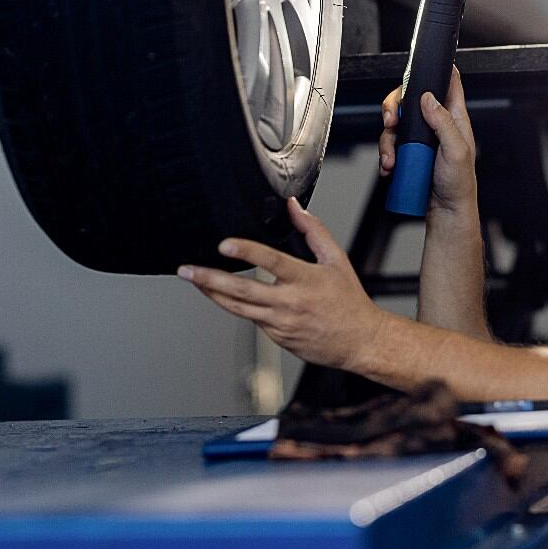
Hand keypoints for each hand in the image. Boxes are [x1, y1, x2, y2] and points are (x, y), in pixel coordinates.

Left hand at [177, 198, 386, 370]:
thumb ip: (313, 230)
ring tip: (193, 280)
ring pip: (238, 308)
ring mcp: (280, 323)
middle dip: (210, 279)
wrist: (360, 341)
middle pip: (242, 291)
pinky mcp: (276, 337)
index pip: (271, 261)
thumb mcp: (337, 259)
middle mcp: (290, 303)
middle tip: (187, 270)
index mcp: (305, 280)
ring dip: (212, 293)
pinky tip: (222, 295)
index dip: (246, 251)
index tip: (224, 244)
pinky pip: (250, 319)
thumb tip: (294, 207)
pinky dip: (235, 305)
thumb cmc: (349, 301)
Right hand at [379, 66, 477, 216]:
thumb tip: (428, 99)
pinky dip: (386, 154)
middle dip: (394, 109)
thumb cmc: (459, 184)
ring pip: (395, 124)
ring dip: (387, 141)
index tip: (419, 74)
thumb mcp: (456, 151)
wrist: (446, 211)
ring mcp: (420, 138)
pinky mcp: (409, 152)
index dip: (434, 73)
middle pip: (409, 100)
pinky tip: (390, 167)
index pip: (447, 84)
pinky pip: (390, 145)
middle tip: (391, 123)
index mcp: (453, 118)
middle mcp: (436, 124)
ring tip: (392, 160)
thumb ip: (443, 122)